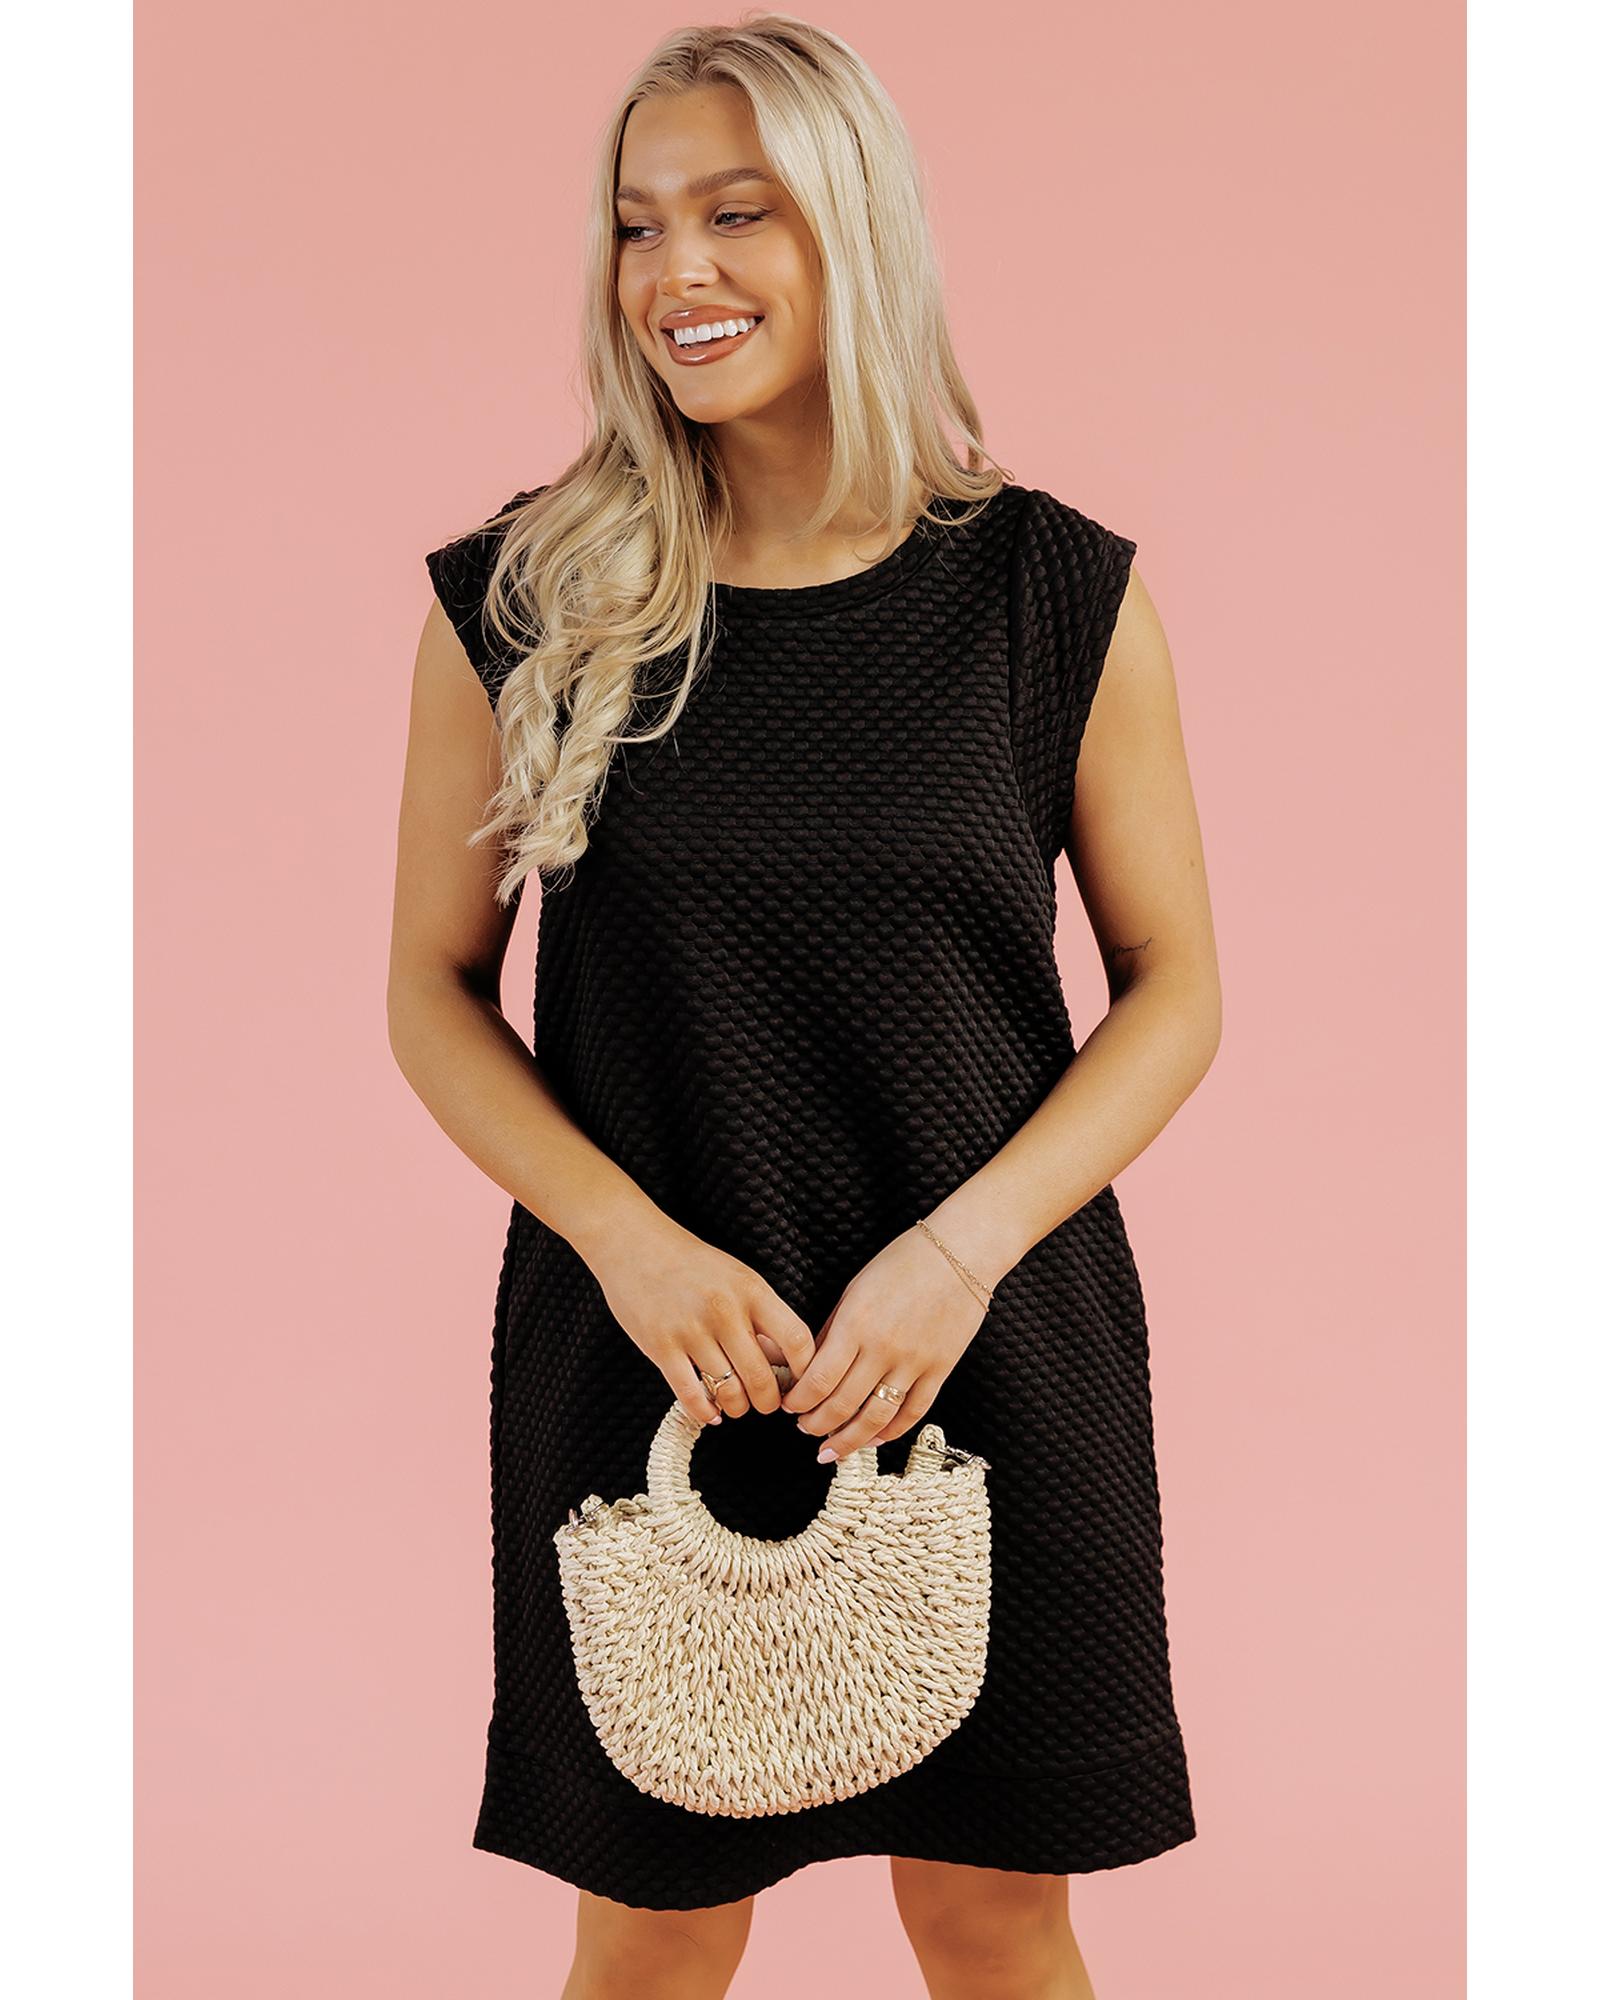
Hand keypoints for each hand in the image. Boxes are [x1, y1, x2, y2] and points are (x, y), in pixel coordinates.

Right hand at [586, 1212, 817, 1428]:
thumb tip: (785, 1365)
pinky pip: (691, 1396)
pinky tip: (710, 1412)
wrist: (634, 1244)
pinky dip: (705, 1412)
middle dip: (769, 1403)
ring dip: (737, 1407)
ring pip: (729, 1392)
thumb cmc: (692, 1265)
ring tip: (736, 1404)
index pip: (796, 1340)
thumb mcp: (737, 1278)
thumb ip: (762, 1317)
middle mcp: (724, 1310)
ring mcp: (691, 1330)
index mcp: (751, 1290)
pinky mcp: (660, 1347)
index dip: (806, 1372)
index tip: (800, 1385)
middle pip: (763, 1377)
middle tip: (766, 1404)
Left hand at [779, 1223, 991, 1461]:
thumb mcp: (855, 1289)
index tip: (789, 1406)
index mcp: (856, 1324)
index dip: (799, 1401)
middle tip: (805, 1429)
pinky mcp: (940, 1370)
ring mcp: (914, 1363)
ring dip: (850, 1440)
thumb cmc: (904, 1262)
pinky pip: (913, 1412)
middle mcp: (883, 1348)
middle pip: (842, 1405)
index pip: (818, 1380)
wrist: (961, 1252)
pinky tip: (874, 1439)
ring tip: (832, 1449)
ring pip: (877, 1418)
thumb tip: (809, 1366)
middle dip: (816, 1424)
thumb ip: (832, 1329)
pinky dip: (891, 1432)